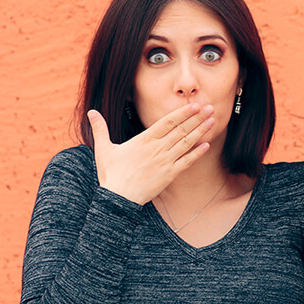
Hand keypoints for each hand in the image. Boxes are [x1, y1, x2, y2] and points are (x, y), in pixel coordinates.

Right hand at [89, 104, 214, 203]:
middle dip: (196, 118)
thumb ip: (100, 129)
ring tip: (212, 122)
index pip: (167, 122)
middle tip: (210, 108)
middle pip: (181, 130)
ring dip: (200, 132)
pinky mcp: (169, 175)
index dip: (182, 113)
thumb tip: (91, 112)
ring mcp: (165, 162)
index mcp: (144, 140)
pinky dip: (197, 154)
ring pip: (186, 144)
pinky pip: (186, 162)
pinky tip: (206, 145)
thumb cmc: (111, 174)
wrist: (119, 198)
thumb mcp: (104, 149)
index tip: (194, 105)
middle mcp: (157, 149)